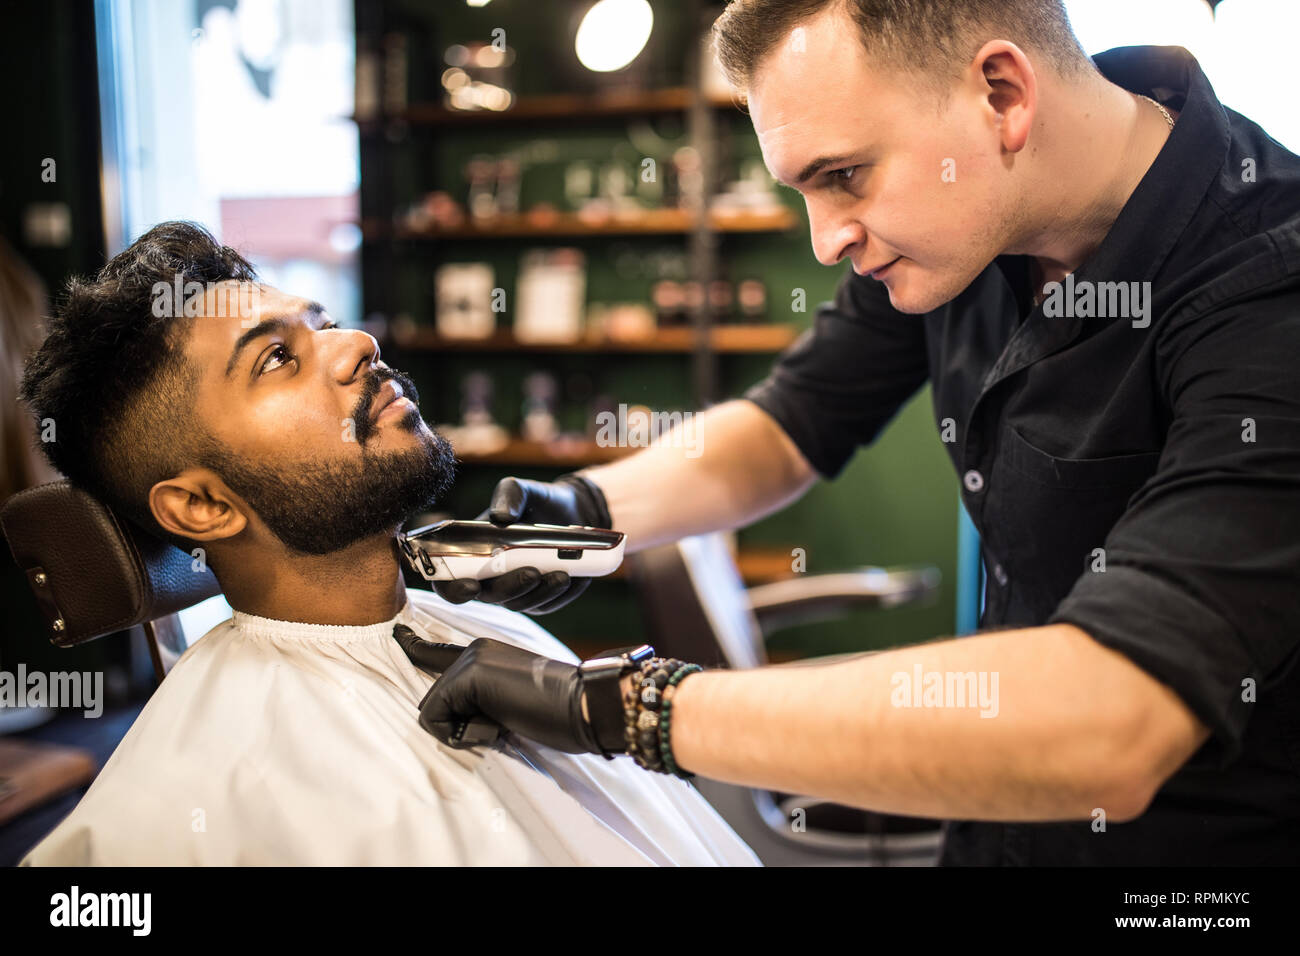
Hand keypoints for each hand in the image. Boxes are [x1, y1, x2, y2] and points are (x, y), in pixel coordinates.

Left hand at [404, 636, 603, 752]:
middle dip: (458, 724)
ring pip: (434, 708)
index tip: (400, 635)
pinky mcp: (469, 674)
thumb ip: (480, 701)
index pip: (439, 652)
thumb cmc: (555, 713)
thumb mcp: (508, 703)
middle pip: (435, 697)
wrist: (582, 705)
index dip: (415, 646)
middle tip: (501, 725)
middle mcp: (474, 649)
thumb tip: (447, 718)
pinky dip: (459, 733)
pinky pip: (436, 716)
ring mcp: (471, 659)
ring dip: (462, 730)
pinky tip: (494, 728)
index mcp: (485, 653)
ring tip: (502, 725)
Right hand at [431, 474, 610, 614]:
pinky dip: (558, 594)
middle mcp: (488, 576)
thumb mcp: (520, 489)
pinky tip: (571, 578)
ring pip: (519, 604)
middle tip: (531, 572)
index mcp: (470, 552)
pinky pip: (546, 604)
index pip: (448, 580)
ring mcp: (515, 590)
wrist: (572, 512)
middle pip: (488, 596)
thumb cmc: (535, 502)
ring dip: (538, 592)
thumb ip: (508, 495)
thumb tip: (501, 516)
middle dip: (509, 588)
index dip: (453, 588)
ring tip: (560, 574)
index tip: (471, 584)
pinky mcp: (540, 598)